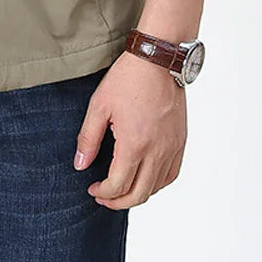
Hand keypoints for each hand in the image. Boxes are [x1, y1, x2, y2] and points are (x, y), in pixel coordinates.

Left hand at [74, 50, 186, 208]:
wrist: (158, 60)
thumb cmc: (128, 79)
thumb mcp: (99, 106)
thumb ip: (88, 138)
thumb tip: (80, 165)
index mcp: (134, 144)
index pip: (118, 186)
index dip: (102, 193)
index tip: (91, 188)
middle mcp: (157, 151)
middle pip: (139, 194)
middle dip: (117, 202)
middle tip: (103, 197)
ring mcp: (172, 147)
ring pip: (157, 188)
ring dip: (137, 194)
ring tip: (121, 189)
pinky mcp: (180, 141)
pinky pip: (172, 174)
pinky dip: (157, 183)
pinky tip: (145, 178)